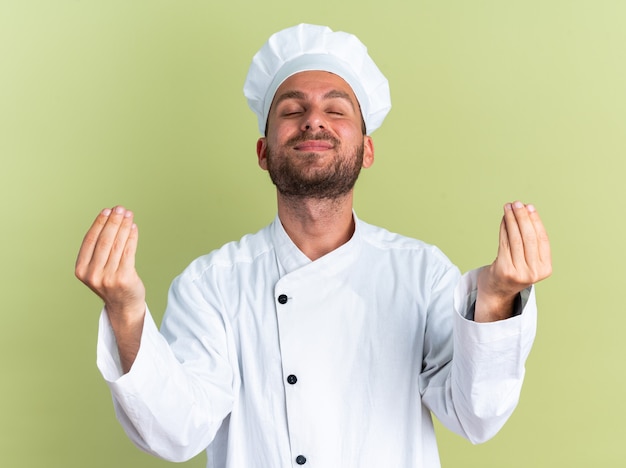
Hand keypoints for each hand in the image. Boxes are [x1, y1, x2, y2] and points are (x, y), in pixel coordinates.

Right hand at [75, 206, 145, 371]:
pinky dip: (131, 237)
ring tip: (129, 215)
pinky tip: (133, 228)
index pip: (90, 241)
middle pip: (104, 241)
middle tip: (121, 209)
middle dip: (113, 222)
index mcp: (81, 270)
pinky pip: (128, 252)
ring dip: (124, 226)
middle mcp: (92, 275)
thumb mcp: (98, 268)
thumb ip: (100, 249)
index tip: (108, 211)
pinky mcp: (124, 278)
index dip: (99, 223)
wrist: (124, 307)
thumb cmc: (112, 283)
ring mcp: (108, 278)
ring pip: (117, 245)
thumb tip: (111, 219)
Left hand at [475, 201, 551, 321]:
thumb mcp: (528, 260)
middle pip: (529, 238)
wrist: (497, 292)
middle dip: (523, 217)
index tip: (529, 207)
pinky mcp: (504, 269)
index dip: (536, 221)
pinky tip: (503, 219)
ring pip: (516, 239)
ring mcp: (519, 272)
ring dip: (512, 220)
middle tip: (517, 203)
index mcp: (545, 269)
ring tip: (508, 207)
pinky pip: (504, 243)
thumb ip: (531, 242)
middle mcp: (534, 272)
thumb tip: (526, 211)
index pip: (542, 239)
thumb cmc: (513, 271)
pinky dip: (503, 228)